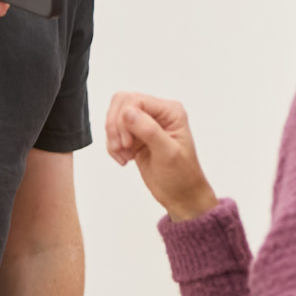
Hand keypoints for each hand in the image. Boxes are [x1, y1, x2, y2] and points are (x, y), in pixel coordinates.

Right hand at [104, 92, 216, 220]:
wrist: (181, 195)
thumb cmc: (182, 175)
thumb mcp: (168, 152)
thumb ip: (149, 130)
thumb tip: (128, 111)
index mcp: (170, 111)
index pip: (135, 100)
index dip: (125, 119)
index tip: (128, 142)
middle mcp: (157, 114)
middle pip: (122, 104)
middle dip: (116, 127)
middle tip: (123, 147)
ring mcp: (145, 125)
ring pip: (115, 118)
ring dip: (113, 138)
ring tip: (124, 155)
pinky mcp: (135, 137)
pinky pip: (114, 133)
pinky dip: (113, 147)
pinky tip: (124, 159)